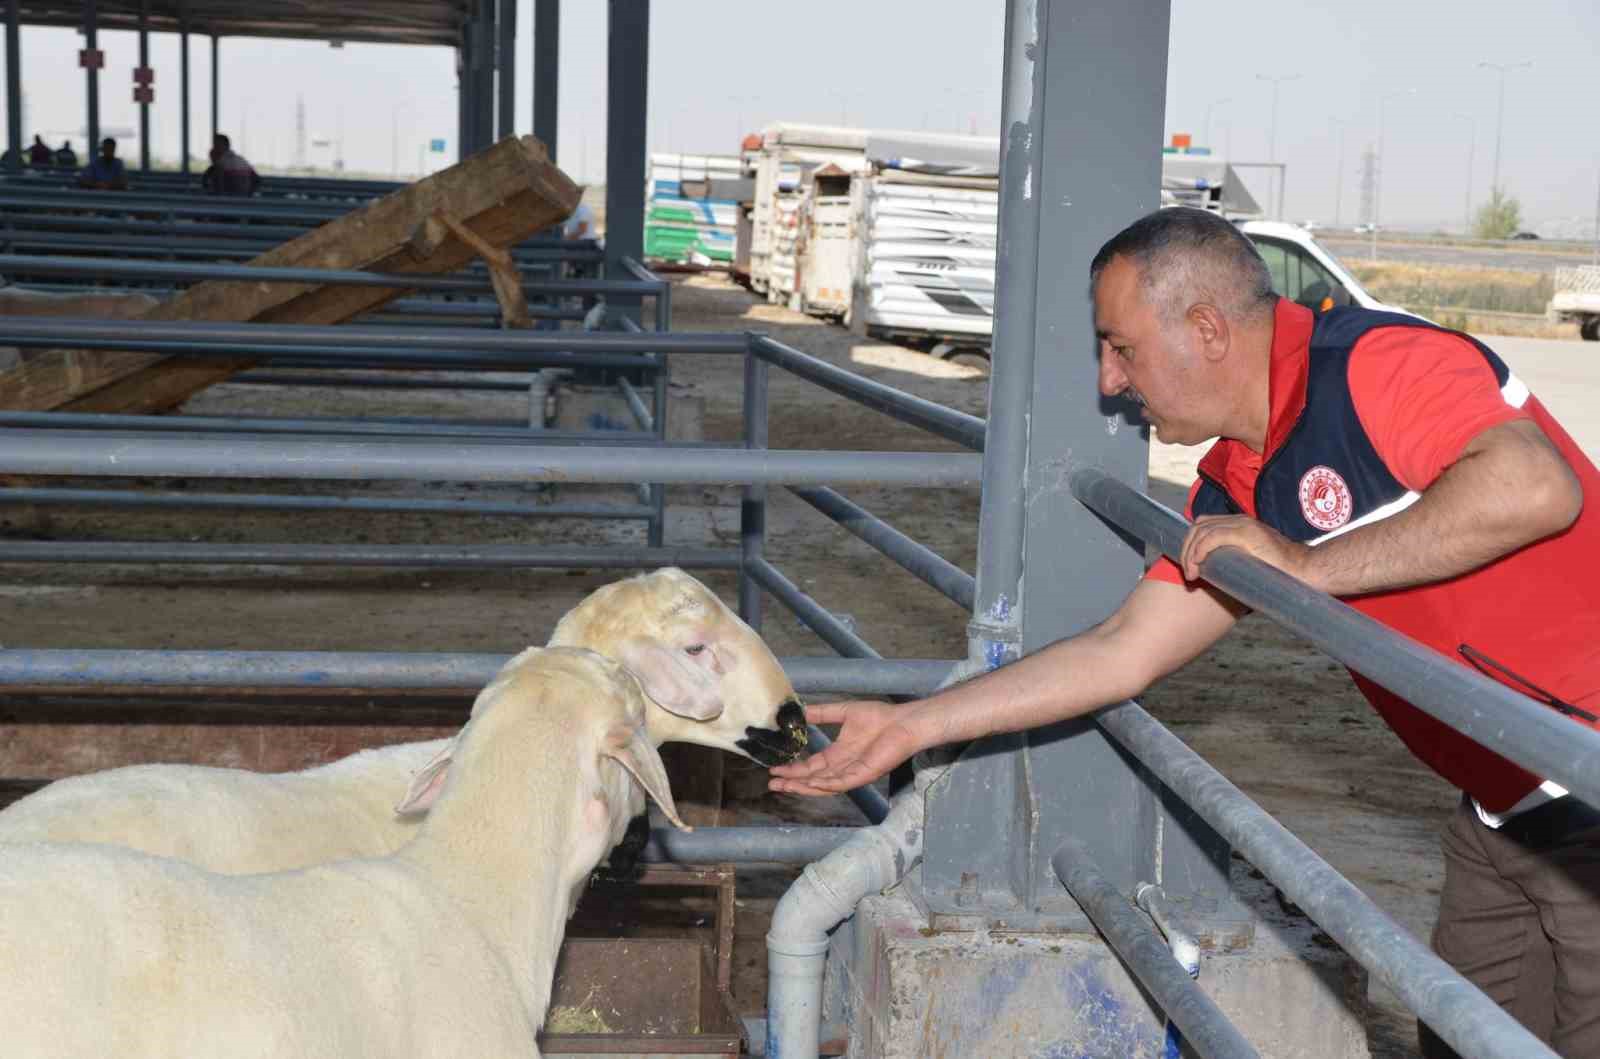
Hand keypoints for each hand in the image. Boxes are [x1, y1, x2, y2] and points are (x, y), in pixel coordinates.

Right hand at [767, 700, 923, 796]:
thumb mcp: (843, 712)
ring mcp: (852, 773)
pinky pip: (840, 784)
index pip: (812, 766)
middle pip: (813, 779)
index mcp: (838, 754)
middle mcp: (843, 767)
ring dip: (803, 786)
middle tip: (772, 783)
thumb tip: (801, 710)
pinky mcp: (863, 775)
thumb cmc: (880, 717)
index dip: (793, 768)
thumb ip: (822, 713)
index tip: (775, 767)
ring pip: (823, 786)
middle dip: (792, 781)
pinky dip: (824, 784)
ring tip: (784, 785)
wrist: (903, 722)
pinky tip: (809, 782)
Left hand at [1180, 515, 1314, 587]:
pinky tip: (1198, 565)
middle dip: (1186, 549)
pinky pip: (1213, 536)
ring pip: (1202, 530)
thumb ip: (1234, 564)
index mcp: (1240, 525)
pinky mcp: (1247, 533)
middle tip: (1188, 573)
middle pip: (1199, 526)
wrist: (1307, 571)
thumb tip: (1214, 578)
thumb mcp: (1251, 565)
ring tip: (1191, 575)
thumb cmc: (1281, 574)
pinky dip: (1200, 550)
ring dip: (1190, 552)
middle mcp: (1239, 520)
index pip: (1204, 526)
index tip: (1189, 567)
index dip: (1190, 544)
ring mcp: (1244, 524)